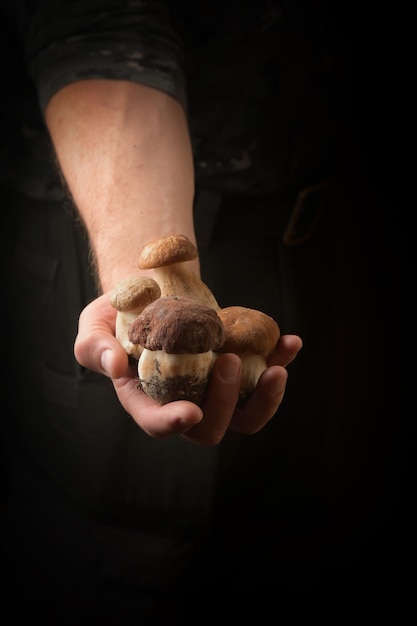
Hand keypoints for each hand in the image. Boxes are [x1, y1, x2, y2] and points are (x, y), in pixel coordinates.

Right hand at [74, 293, 302, 444]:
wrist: (150, 293)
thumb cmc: (116, 316)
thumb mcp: (93, 327)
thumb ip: (95, 347)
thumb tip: (115, 365)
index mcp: (145, 398)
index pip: (158, 422)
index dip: (173, 424)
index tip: (191, 413)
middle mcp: (184, 400)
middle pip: (211, 428)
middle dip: (226, 403)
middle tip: (231, 361)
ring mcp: (214, 387)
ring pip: (247, 415)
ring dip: (267, 398)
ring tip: (278, 367)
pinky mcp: (237, 366)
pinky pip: (264, 375)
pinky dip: (280, 360)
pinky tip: (291, 342)